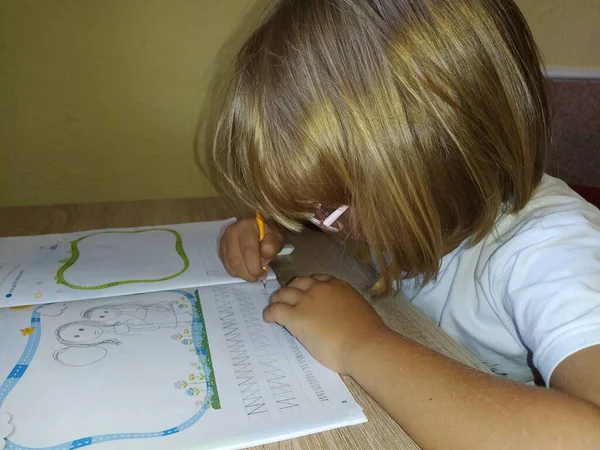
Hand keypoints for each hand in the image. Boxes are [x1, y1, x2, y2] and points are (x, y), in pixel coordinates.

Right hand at [219, 218, 284, 281]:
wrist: (259, 226)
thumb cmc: (269, 232)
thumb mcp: (277, 237)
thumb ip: (271, 248)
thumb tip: (262, 262)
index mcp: (247, 226)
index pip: (248, 251)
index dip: (254, 267)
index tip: (262, 275)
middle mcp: (232, 231)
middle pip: (236, 259)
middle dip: (247, 274)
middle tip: (257, 279)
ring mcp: (224, 239)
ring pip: (230, 263)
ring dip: (241, 274)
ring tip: (252, 275)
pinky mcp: (222, 246)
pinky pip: (226, 264)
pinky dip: (235, 271)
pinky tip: (244, 271)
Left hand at [263, 275, 389, 373]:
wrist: (364, 345)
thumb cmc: (367, 334)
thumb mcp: (358, 309)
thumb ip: (346, 307)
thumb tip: (342, 315)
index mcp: (338, 286)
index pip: (317, 279)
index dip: (309, 286)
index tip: (306, 292)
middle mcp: (320, 288)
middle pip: (298, 282)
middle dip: (291, 289)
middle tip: (286, 298)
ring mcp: (306, 301)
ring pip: (284, 293)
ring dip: (277, 299)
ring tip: (273, 305)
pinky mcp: (296, 317)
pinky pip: (276, 310)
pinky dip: (270, 313)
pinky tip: (268, 318)